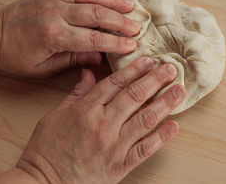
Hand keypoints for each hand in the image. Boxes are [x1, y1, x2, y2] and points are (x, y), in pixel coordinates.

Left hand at [0, 0, 140, 77]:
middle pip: (96, 15)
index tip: (132, 45)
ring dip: (113, 0)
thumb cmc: (15, 55)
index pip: (93, 39)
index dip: (115, 42)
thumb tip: (99, 57)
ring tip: (131, 5)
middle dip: (120, 21)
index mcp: (54, 36)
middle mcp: (56, 13)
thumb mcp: (42, 68)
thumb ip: (73, 60)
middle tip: (137, 26)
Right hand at [16, 57, 184, 183]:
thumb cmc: (46, 149)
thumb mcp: (54, 115)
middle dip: (155, 80)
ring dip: (164, 103)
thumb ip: (76, 93)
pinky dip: (161, 137)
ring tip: (179, 90)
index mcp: (86, 109)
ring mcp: (113, 145)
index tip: (149, 60)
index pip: (116, 83)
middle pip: (134, 96)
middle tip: (171, 69)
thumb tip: (88, 72)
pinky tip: (174, 126)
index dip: (135, 70)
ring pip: (145, 119)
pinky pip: (145, 149)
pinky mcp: (120, 165)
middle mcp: (103, 124)